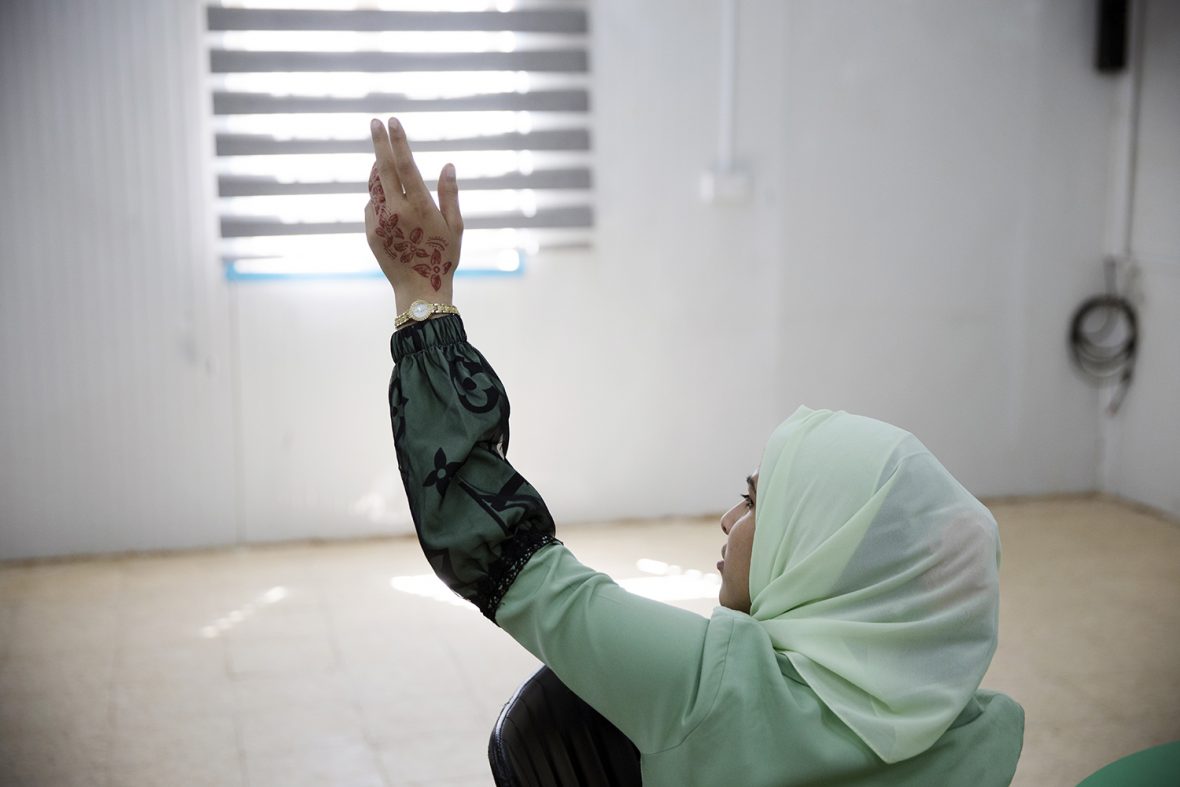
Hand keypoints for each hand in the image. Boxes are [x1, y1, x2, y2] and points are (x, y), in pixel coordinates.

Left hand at [365, 117, 462, 312]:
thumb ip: (449, 194)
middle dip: (379, 143)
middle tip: (374, 123)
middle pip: (383, 168)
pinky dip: (380, 200)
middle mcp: (397, 211)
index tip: (392, 122)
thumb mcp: (455, 227)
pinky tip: (393, 210)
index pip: (405, 165)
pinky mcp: (371, 232)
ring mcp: (380, 222)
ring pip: (375, 186)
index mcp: (420, 207)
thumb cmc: (443, 258)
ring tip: (384, 162)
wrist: (419, 289)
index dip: (398, 142)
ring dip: (379, 171)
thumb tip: (448, 165)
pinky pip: (372, 206)